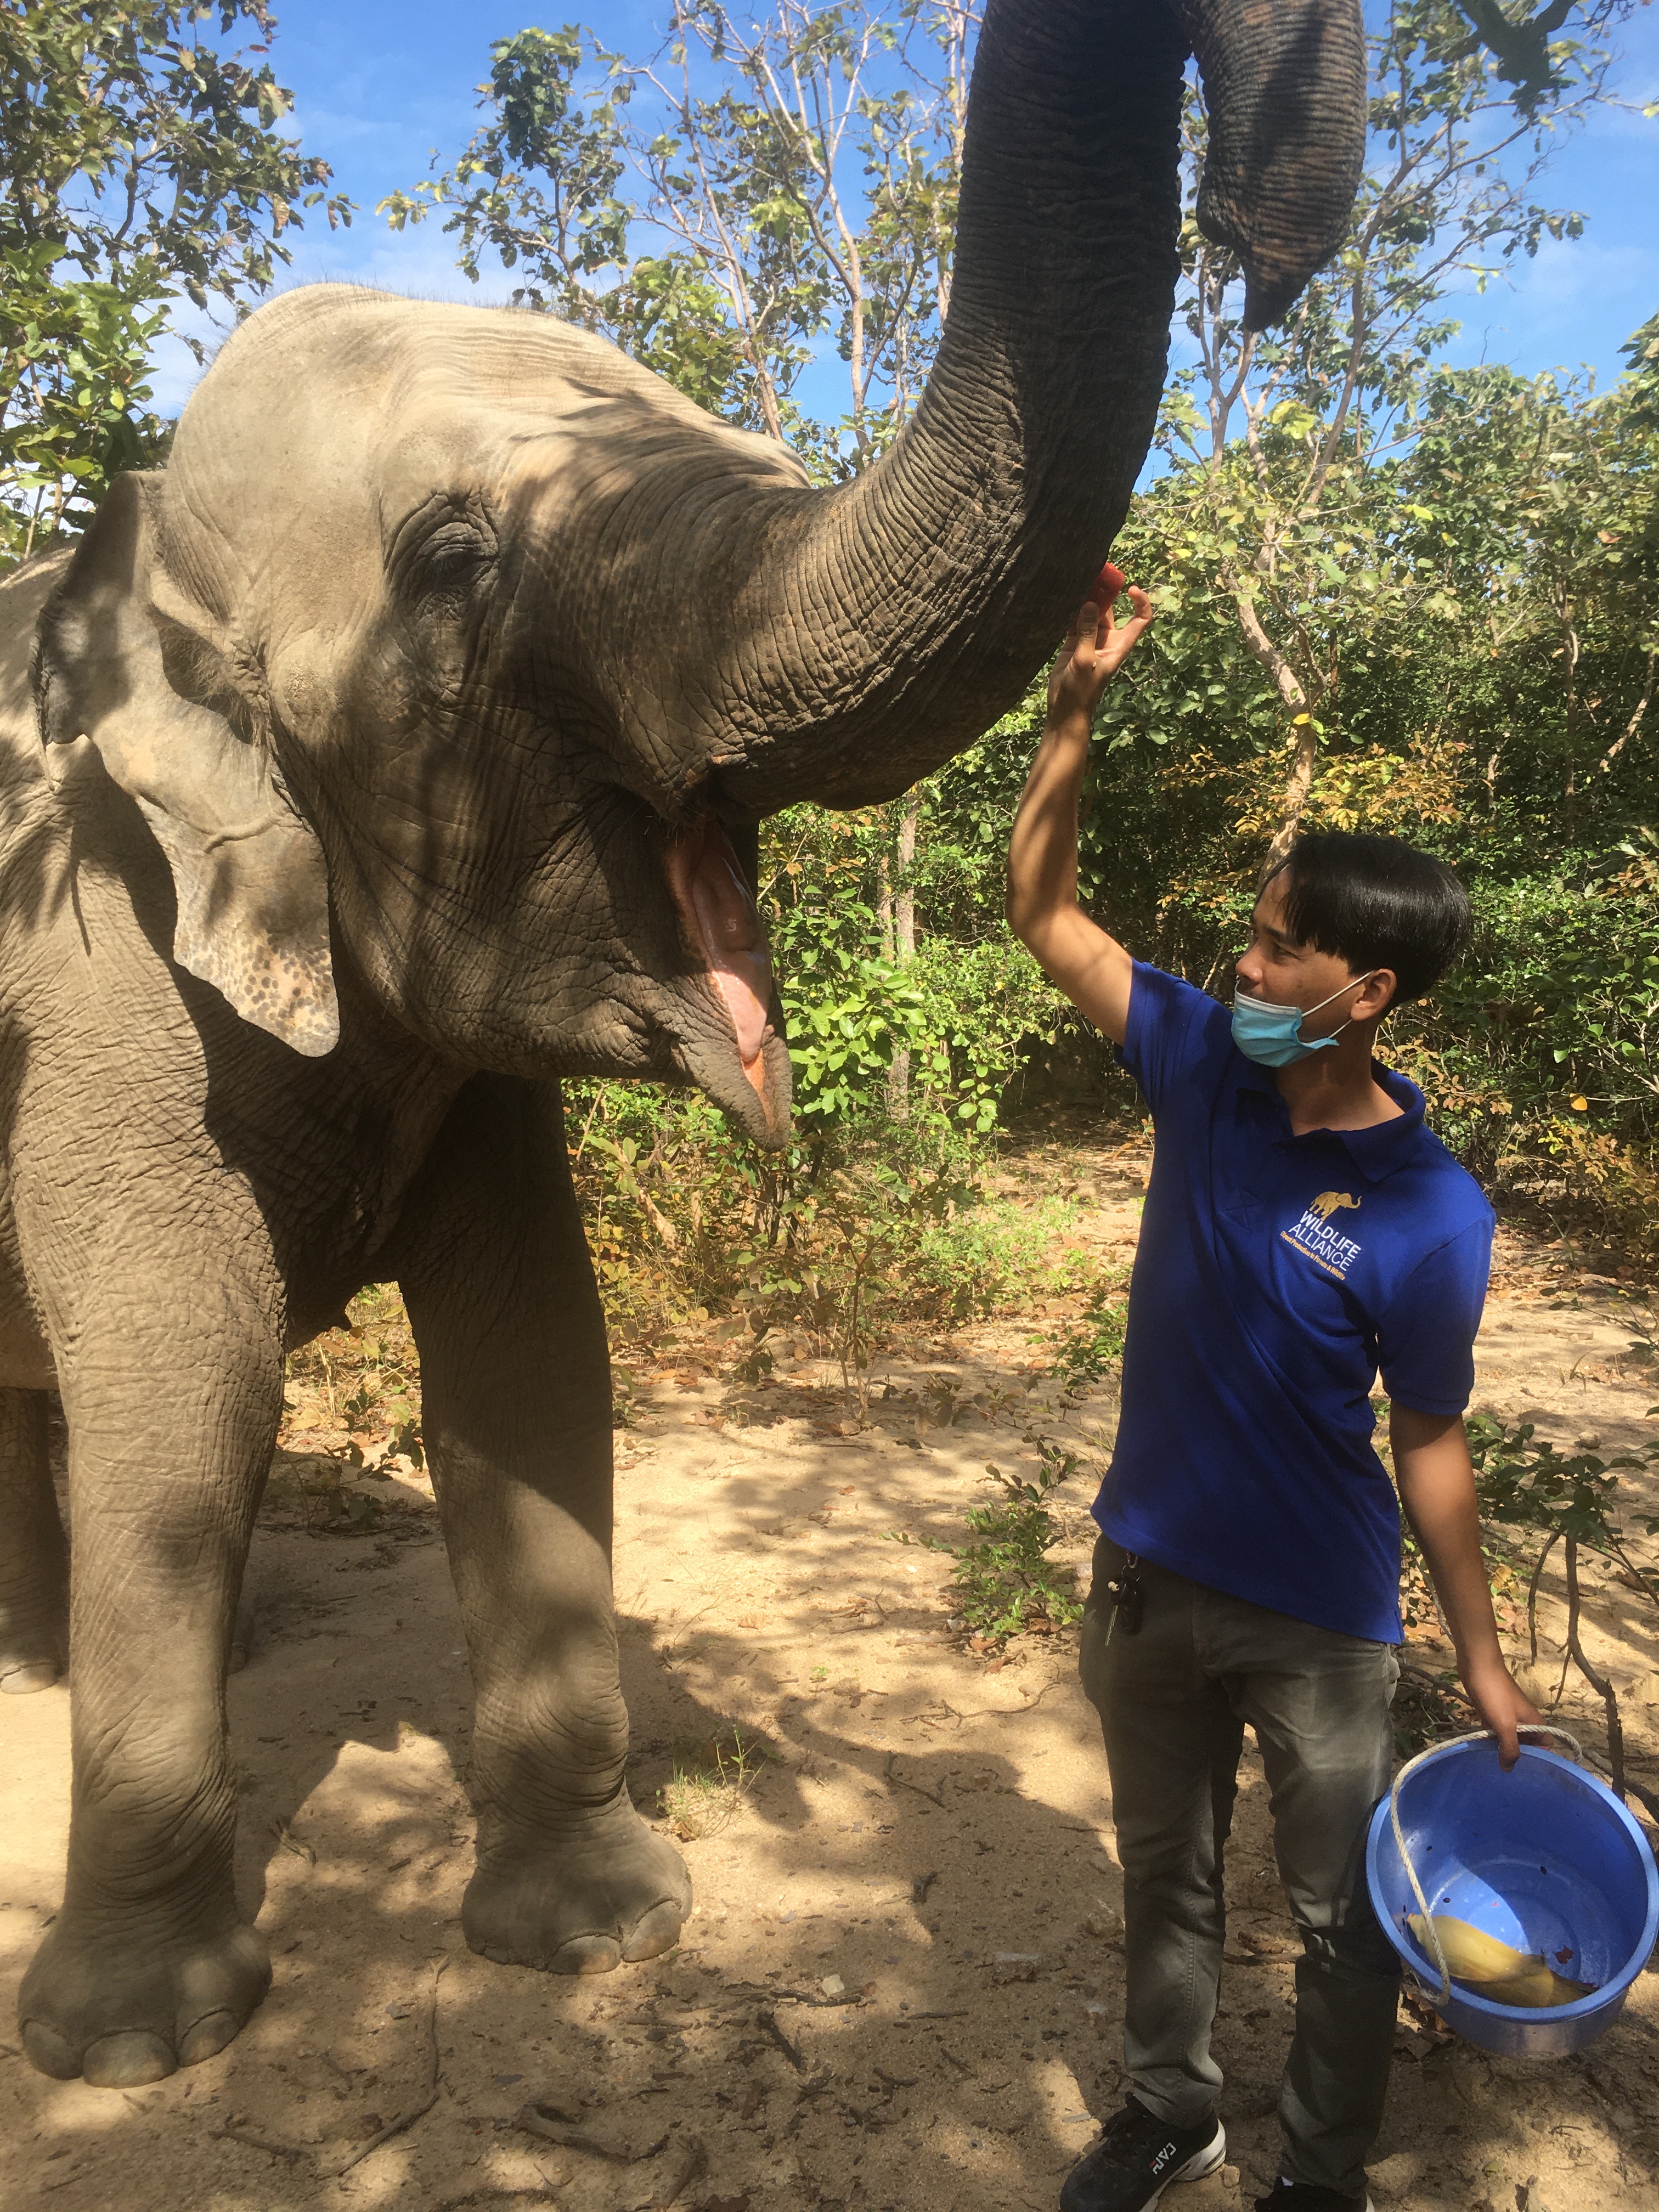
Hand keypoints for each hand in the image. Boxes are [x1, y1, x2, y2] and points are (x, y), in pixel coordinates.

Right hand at [1046, 585, 1152, 723]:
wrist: (1065, 708)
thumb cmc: (1081, 690)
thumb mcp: (1086, 661)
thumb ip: (1087, 633)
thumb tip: (1089, 604)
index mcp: (1119, 645)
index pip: (1140, 619)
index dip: (1140, 602)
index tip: (1130, 589)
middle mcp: (1107, 639)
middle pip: (1111, 611)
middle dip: (1105, 594)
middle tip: (1092, 575)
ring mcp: (1090, 640)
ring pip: (1091, 613)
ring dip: (1086, 599)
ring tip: (1077, 582)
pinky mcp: (1073, 642)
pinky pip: (1075, 621)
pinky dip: (1071, 610)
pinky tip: (1065, 598)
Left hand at [1461, 1654, 1541, 1770]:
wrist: (1477, 1665)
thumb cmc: (1496, 1694)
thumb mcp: (1506, 1725)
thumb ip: (1510, 1748)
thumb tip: (1508, 1769)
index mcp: (1534, 1723)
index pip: (1545, 1746)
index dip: (1538, 1758)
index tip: (1524, 1771)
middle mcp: (1524, 1721)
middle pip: (1526, 1745)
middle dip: (1517, 1757)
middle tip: (1504, 1772)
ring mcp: (1507, 1717)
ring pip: (1508, 1739)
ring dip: (1501, 1749)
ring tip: (1492, 1765)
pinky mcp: (1492, 1713)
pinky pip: (1494, 1731)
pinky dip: (1490, 1739)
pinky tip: (1480, 1750)